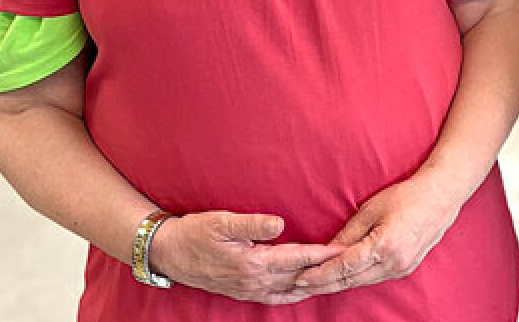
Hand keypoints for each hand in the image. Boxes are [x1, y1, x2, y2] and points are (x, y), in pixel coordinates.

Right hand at [148, 211, 341, 305]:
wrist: (169, 253)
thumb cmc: (195, 232)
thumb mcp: (222, 221)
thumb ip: (253, 223)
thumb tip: (281, 223)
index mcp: (252, 262)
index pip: (296, 258)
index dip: (321, 254)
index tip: (343, 249)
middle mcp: (253, 281)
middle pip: (298, 276)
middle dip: (324, 270)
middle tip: (349, 262)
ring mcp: (247, 289)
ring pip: (288, 291)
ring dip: (312, 284)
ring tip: (334, 277)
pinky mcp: (242, 291)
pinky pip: (274, 297)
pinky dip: (292, 294)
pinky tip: (302, 290)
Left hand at [293, 171, 460, 294]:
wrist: (440, 197)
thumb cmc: (406, 196)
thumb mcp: (372, 209)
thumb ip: (349, 233)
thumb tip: (326, 250)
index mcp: (384, 246)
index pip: (343, 267)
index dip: (320, 274)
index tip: (300, 277)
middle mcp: (393, 263)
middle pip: (350, 281)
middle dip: (324, 284)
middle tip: (300, 286)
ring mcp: (401, 269)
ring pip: (361, 282)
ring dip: (338, 283)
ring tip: (316, 283)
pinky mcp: (405, 269)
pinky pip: (374, 277)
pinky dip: (356, 278)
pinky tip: (342, 277)